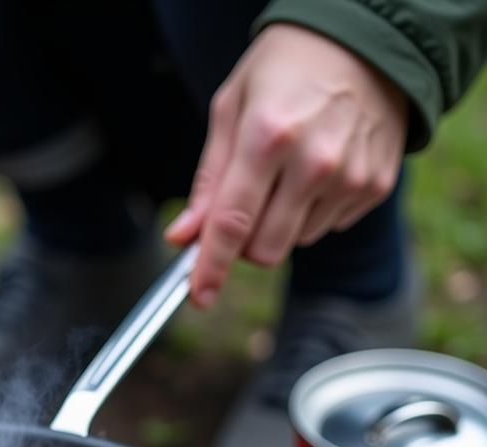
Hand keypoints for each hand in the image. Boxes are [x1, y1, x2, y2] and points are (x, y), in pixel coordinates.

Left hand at [165, 24, 406, 308]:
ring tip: (287, 170)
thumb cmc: (287, 67)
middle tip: (244, 204)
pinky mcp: (375, 185)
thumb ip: (207, 181)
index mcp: (268, 137)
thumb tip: (182, 237)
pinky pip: (327, 227)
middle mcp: (315, 161)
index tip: (198, 297)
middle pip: (264, 250)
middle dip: (243, 242)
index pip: (231, 224)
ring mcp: (350, 176)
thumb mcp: (231, 108)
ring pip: (294, 242)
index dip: (210, 268)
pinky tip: (318, 169)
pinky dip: (312, 211)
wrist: (368, 38)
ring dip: (280, 222)